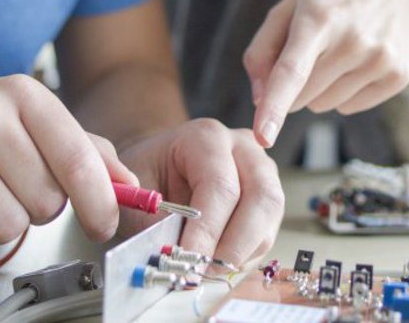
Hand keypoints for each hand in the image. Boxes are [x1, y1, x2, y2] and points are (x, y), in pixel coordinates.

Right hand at [0, 75, 137, 257]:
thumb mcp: (25, 119)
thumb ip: (82, 148)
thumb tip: (127, 184)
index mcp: (19, 92)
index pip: (76, 155)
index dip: (99, 199)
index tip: (104, 222)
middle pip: (44, 199)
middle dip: (36, 206)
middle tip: (8, 187)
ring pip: (5, 225)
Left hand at [118, 119, 283, 268]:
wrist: (158, 164)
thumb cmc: (149, 173)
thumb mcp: (138, 190)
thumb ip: (154, 221)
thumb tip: (170, 256)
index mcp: (206, 137)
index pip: (220, 185)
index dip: (207, 229)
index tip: (188, 261)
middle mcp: (242, 147)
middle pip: (261, 196)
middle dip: (234, 244)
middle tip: (203, 271)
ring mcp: (261, 169)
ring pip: (270, 216)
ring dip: (242, 251)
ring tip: (206, 269)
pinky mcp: (267, 196)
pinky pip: (268, 231)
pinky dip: (245, 255)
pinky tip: (216, 261)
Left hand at [243, 0, 408, 146]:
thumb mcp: (291, 6)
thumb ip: (263, 49)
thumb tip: (258, 98)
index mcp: (319, 15)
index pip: (292, 70)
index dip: (274, 106)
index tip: (262, 136)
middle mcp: (353, 39)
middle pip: (302, 95)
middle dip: (294, 84)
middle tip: (312, 47)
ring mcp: (380, 59)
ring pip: (324, 105)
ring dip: (319, 88)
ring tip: (338, 50)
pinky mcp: (399, 76)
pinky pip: (350, 107)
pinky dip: (344, 91)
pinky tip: (357, 60)